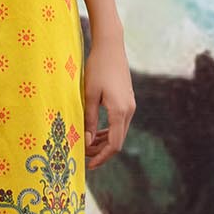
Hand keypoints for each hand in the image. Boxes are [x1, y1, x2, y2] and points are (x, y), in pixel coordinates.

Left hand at [83, 34, 135, 168]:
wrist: (111, 47)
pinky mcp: (128, 101)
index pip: (114, 144)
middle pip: (118, 141)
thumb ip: (88, 119)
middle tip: (83, 155)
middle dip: (101, 151)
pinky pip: (119, 123)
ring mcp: (130, 106)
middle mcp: (129, 111)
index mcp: (119, 111)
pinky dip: (108, 131)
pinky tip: (96, 132)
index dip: (101, 157)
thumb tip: (86, 141)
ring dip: (104, 142)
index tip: (89, 165)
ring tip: (87, 146)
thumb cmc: (97, 68)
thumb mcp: (89, 95)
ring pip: (119, 132)